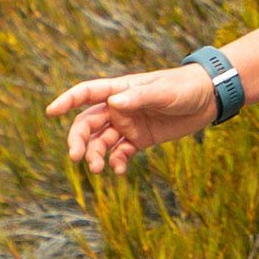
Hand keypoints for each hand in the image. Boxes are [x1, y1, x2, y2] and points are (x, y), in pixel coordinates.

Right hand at [46, 64, 218, 174]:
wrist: (207, 99)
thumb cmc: (183, 88)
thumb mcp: (162, 92)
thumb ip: (138, 98)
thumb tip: (113, 103)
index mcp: (119, 90)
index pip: (86, 93)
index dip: (67, 101)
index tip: (51, 112)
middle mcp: (119, 108)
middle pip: (88, 123)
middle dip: (78, 139)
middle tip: (76, 157)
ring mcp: (128, 125)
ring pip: (101, 141)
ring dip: (95, 155)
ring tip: (98, 168)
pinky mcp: (140, 139)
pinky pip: (121, 152)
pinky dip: (117, 162)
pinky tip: (119, 170)